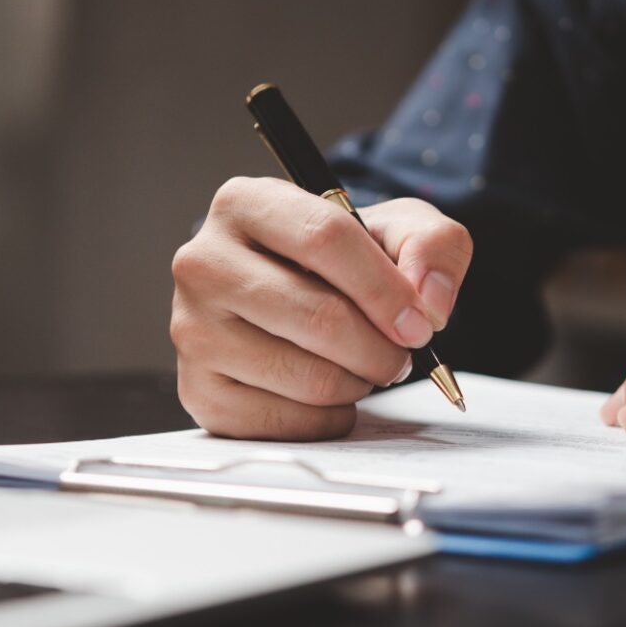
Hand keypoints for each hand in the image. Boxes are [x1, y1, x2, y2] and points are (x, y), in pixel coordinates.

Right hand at [171, 177, 472, 440]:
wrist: (294, 299)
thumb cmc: (340, 263)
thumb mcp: (396, 230)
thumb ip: (433, 246)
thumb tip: (428, 300)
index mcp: (245, 203)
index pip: (324, 237)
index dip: (385, 288)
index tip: (420, 323)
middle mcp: (204, 262)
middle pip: (318, 316)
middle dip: (380, 348)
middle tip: (400, 355)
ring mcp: (192, 329)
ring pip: (306, 377)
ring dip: (357, 384)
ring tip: (359, 366)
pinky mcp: (197, 390)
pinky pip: (286, 423)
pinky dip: (328, 418)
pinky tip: (326, 393)